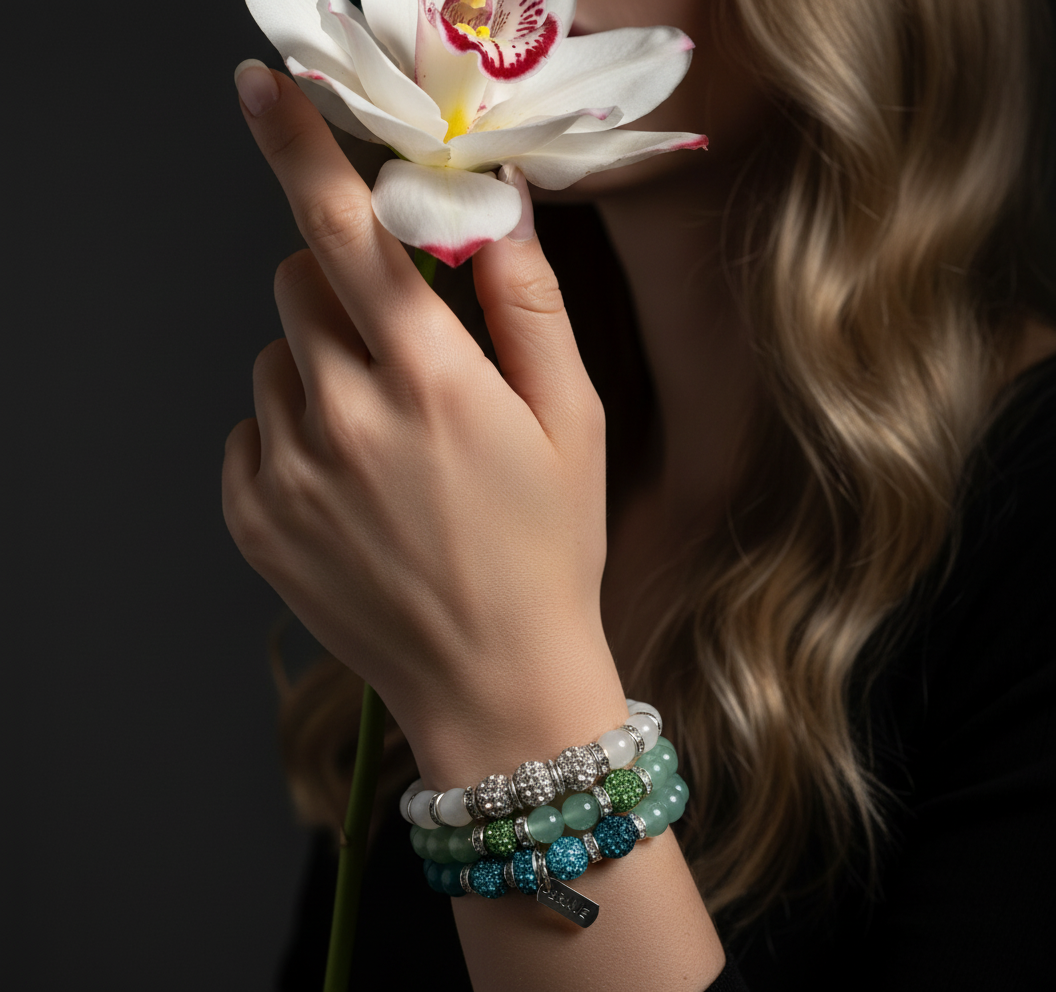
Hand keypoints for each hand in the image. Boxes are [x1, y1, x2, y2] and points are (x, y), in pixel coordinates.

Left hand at [223, 66, 626, 780]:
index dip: (299, 148)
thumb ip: (530, 306)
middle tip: (400, 352)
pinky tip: (351, 488)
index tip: (260, 86)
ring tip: (383, 442)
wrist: (494, 681)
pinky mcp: (253, 518)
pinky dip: (292, 435)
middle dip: (340, 291)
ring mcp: (288, 473)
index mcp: (430, 382)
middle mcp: (344, 419)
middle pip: (295, 286)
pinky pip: (250, 430)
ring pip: (273, 361)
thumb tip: (499, 211)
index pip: (346, 234)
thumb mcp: (574, 423)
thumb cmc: (548, 550)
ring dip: (319, 371)